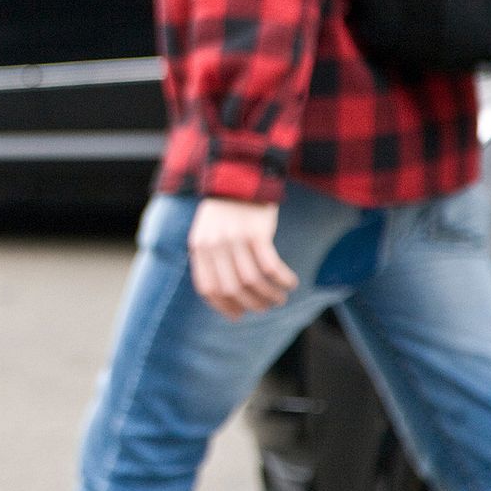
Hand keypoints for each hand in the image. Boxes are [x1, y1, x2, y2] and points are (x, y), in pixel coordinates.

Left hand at [187, 198, 298, 320]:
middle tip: (265, 307)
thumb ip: (211, 258)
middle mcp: (214, 245)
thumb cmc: (226, 209)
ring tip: (279, 299)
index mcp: (199, 247)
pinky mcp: (257, 232)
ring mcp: (235, 238)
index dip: (223, 305)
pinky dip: (282, 279)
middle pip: (232, 288)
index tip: (238, 315)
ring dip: (269, 296)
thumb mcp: (208, 232)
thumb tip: (226, 294)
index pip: (207, 288)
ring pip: (252, 281)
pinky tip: (290, 283)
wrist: (239, 175)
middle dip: (251, 304)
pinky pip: (271, 266)